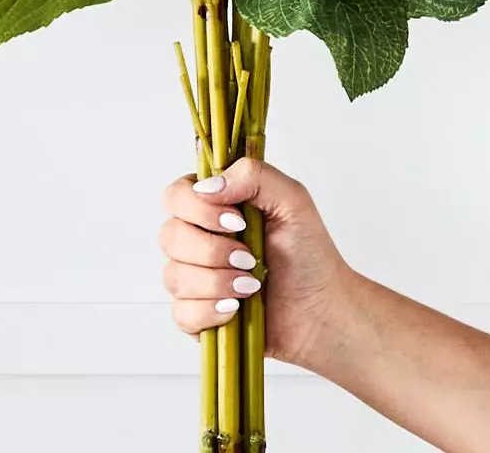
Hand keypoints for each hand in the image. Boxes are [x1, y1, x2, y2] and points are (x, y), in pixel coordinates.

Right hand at [159, 157, 350, 367]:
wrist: (321, 311)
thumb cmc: (309, 254)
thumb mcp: (292, 200)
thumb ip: (253, 175)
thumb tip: (207, 187)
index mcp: (215, 205)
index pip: (176, 195)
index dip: (198, 209)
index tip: (236, 221)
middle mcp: (198, 237)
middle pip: (169, 235)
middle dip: (212, 250)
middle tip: (249, 258)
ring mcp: (193, 277)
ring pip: (173, 276)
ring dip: (216, 282)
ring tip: (250, 286)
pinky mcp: (195, 314)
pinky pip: (181, 313)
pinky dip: (211, 311)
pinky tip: (236, 309)